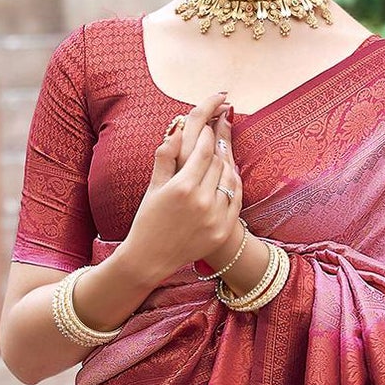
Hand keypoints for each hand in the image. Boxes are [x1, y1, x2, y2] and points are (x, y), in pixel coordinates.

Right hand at [118, 88, 241, 284]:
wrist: (151, 258)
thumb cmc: (149, 218)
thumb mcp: (154, 185)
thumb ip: (166, 154)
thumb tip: (178, 126)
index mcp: (182, 187)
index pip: (204, 149)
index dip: (208, 134)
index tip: (208, 126)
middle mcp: (201, 201)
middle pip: (218, 162)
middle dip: (216, 147)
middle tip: (215, 137)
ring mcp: (215, 217)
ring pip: (230, 178)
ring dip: (225, 165)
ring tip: (218, 159)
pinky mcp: (222, 230)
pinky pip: (236, 198)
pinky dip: (232, 185)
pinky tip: (225, 179)